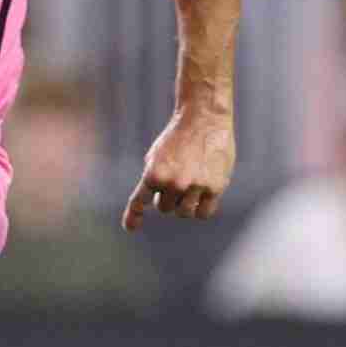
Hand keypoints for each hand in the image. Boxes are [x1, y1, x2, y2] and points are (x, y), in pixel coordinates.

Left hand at [123, 106, 234, 232]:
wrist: (204, 118)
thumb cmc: (178, 136)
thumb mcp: (156, 155)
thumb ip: (153, 178)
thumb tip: (154, 201)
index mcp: (154, 174)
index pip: (141, 201)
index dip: (134, 216)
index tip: (130, 228)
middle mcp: (173, 183)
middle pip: (165, 209)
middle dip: (168, 199)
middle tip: (177, 181)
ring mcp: (194, 186)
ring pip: (184, 213)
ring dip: (185, 204)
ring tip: (191, 185)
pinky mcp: (214, 187)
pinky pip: (204, 213)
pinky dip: (201, 209)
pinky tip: (203, 196)